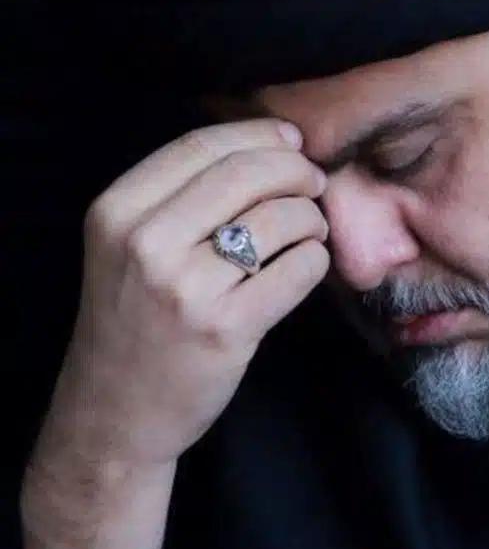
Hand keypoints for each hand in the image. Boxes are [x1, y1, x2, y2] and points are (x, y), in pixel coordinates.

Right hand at [31, 118, 329, 478]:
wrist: (113, 414)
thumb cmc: (133, 320)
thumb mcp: (127, 246)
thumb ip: (181, 195)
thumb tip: (274, 143)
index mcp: (116, 212)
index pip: (201, 145)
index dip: (258, 134)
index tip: (291, 139)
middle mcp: (146, 244)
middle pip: (247, 174)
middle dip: (296, 170)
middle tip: (313, 182)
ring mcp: (186, 288)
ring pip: (280, 218)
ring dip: (311, 217)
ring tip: (309, 230)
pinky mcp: (227, 328)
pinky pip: (298, 267)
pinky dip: (315, 258)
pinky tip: (307, 263)